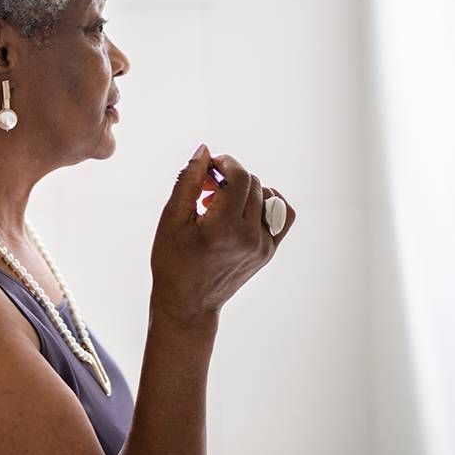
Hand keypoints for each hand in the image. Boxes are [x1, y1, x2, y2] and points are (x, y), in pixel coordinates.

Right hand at [149, 144, 295, 324]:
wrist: (189, 303)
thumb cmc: (172, 261)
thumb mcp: (171, 218)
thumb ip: (188, 181)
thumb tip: (204, 150)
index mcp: (223, 228)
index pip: (239, 177)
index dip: (224, 163)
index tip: (207, 166)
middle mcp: (249, 236)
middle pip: (252, 183)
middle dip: (230, 175)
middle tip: (206, 186)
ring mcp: (263, 245)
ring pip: (267, 196)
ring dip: (246, 188)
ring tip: (222, 201)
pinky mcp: (269, 251)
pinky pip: (283, 215)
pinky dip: (268, 202)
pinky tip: (246, 206)